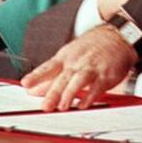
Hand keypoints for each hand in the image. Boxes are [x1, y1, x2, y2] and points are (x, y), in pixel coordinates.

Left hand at [20, 24, 136, 110]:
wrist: (116, 36)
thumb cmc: (90, 48)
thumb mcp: (68, 56)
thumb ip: (50, 76)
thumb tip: (31, 90)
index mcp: (65, 57)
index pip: (48, 67)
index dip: (36, 76)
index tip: (25, 84)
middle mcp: (77, 62)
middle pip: (63, 77)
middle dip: (53, 92)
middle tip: (45, 106)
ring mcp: (91, 67)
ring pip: (79, 80)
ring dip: (70, 93)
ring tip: (63, 106)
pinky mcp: (105, 74)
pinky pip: (97, 86)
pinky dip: (90, 96)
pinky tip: (83, 104)